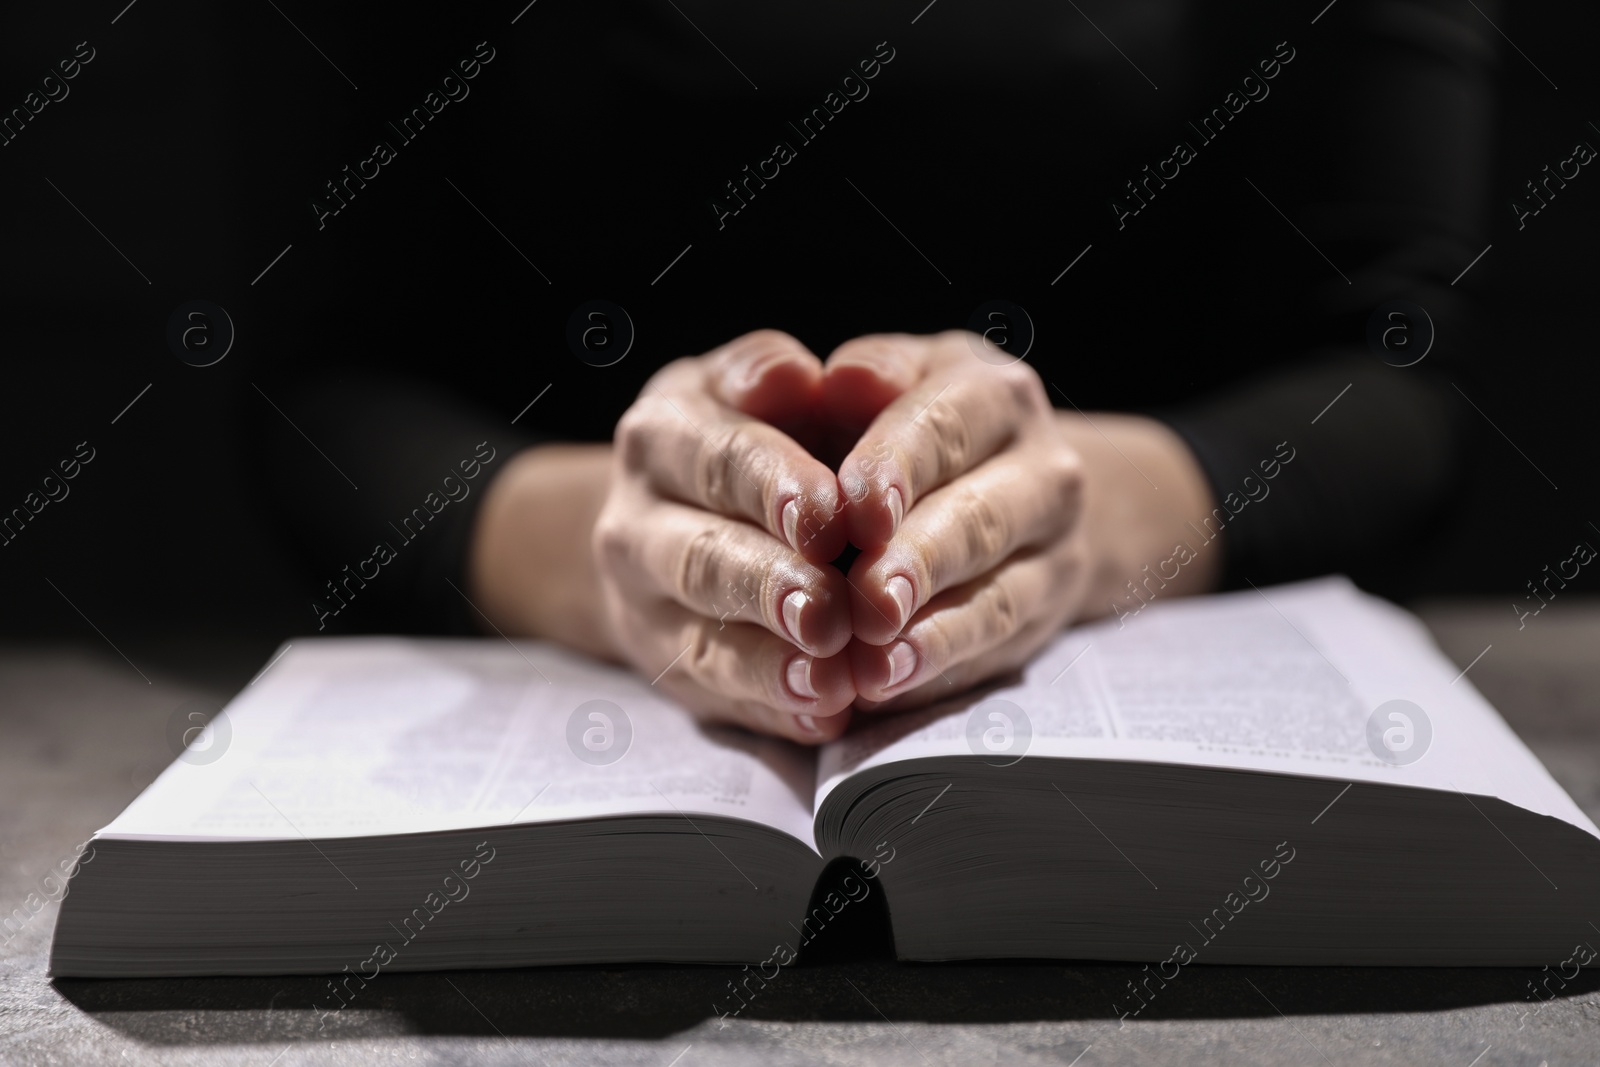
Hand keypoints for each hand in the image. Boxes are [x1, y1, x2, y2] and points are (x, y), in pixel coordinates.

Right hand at [592, 331, 858, 742]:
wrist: (665, 512)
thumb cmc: (745, 433)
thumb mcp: (746, 385)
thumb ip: (776, 377)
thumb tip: (802, 369)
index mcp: (662, 434)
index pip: (720, 459)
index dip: (776, 487)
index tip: (833, 514)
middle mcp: (636, 522)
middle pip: (703, 558)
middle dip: (769, 587)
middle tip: (831, 612)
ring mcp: (643, 606)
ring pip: (702, 642)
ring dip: (770, 667)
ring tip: (834, 680)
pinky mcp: (668, 671)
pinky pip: (718, 699)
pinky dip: (772, 711)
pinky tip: (824, 717)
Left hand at [819, 331, 1217, 710]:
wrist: (1015, 481)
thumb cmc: (916, 423)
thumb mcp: (897, 380)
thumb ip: (863, 376)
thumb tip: (840, 374)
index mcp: (994, 393)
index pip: (944, 427)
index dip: (896, 467)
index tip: (852, 506)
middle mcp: (1044, 469)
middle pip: (978, 520)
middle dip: (919, 562)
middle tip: (864, 599)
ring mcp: (1056, 552)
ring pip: (998, 597)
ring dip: (934, 637)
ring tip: (874, 666)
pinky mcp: (1046, 619)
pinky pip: (995, 653)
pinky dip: (939, 676)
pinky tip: (888, 690)